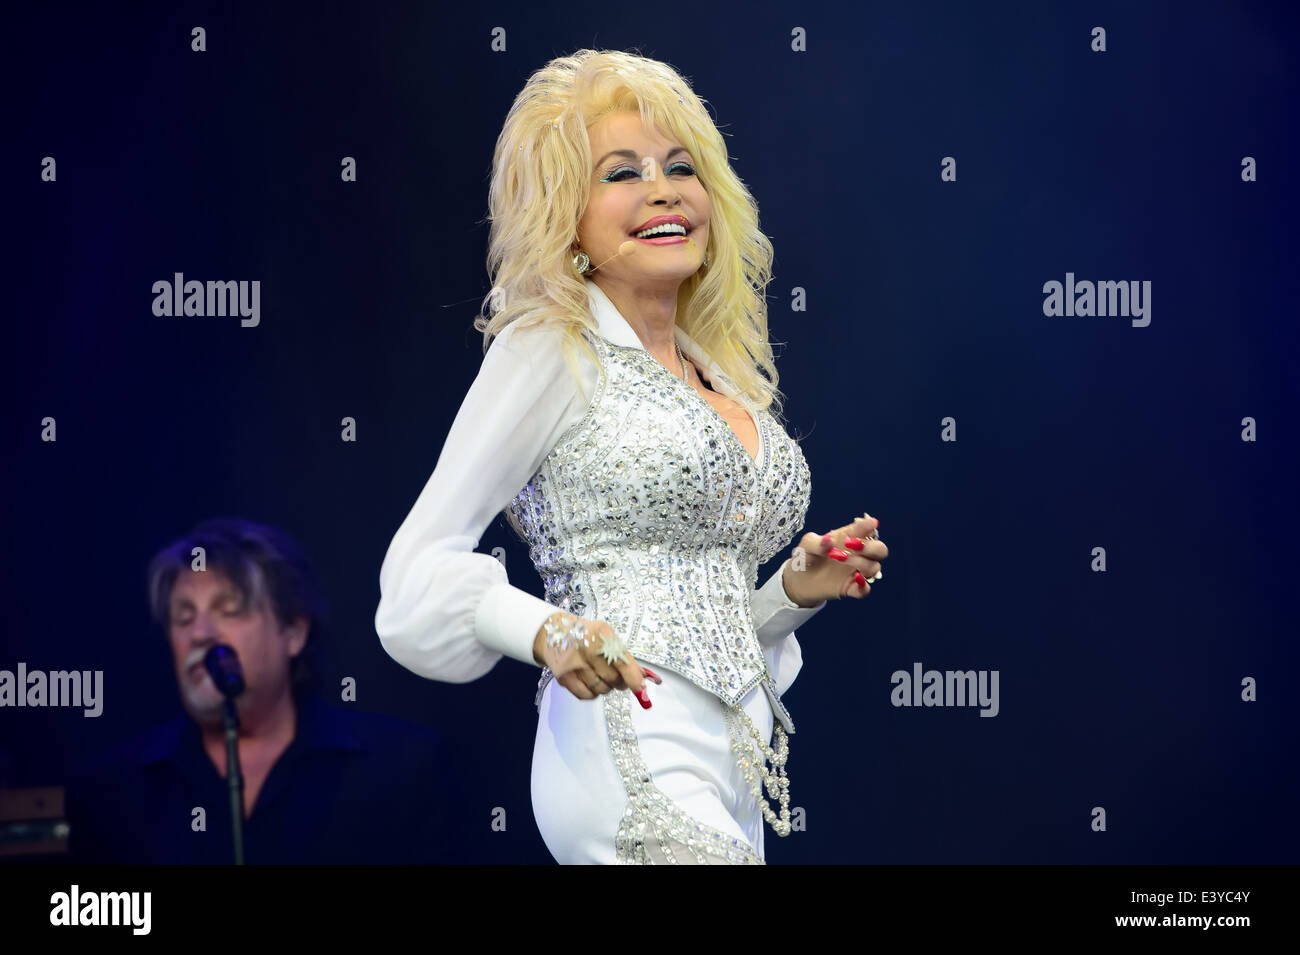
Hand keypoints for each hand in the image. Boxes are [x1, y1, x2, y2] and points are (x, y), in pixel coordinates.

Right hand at [531, 611, 661, 706]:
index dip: (634, 679)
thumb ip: (625, 656)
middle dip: (619, 681)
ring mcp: (574, 664)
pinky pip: (587, 695)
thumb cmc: (586, 636)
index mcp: (602, 635)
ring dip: (605, 686)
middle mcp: (587, 649)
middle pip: (614, 679)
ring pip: (602, 689)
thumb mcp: (607, 636)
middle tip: (615, 674)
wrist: (555, 632)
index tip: (641, 689)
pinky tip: (589, 679)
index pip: (623, 663)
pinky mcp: (564, 677)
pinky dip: (592, 692)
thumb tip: (642, 678)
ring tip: (598, 672)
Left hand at [783, 514, 887, 603]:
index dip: (870, 526)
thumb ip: (816, 542)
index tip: (872, 523)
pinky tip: (855, 578)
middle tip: (851, 544)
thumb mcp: (806, 545)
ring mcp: (856, 572)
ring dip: (861, 563)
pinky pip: (865, 590)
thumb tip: (828, 540)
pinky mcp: (851, 588)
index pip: (866, 531)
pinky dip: (863, 586)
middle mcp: (857, 555)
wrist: (798, 580)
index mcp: (849, 539)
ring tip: (838, 558)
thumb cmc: (806, 557)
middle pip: (880, 550)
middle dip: (872, 547)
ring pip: (874, 568)